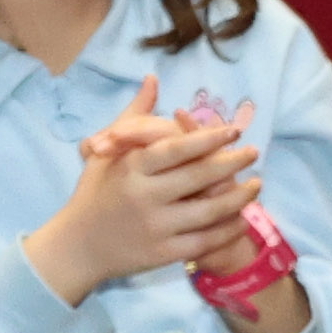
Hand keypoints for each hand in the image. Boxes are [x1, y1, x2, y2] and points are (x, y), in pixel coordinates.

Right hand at [25, 77, 261, 304]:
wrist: (75, 248)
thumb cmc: (95, 193)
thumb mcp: (108, 153)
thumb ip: (136, 117)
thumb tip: (154, 78)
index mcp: (132, 168)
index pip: (177, 148)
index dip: (209, 138)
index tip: (235, 130)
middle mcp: (143, 196)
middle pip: (200, 176)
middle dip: (233, 162)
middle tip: (254, 152)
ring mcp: (154, 227)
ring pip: (209, 211)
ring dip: (240, 197)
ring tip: (257, 184)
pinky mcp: (160, 254)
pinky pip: (204, 241)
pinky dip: (228, 229)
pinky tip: (242, 218)